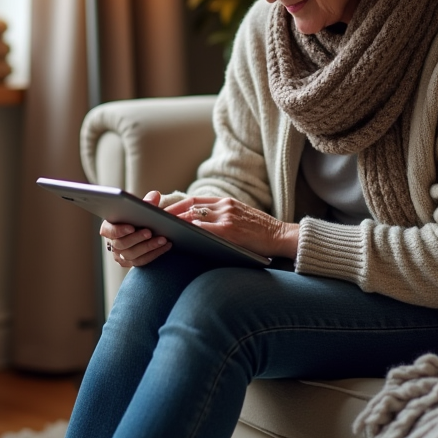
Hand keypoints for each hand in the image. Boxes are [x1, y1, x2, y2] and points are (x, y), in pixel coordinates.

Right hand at [100, 190, 172, 267]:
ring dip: (148, 247)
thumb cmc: (137, 216)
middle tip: (149, 232)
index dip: (119, 230)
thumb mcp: (140, 208)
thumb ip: (146, 202)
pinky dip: (155, 253)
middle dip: (136, 238)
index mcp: (109, 227)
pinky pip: (143, 261)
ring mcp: (121, 255)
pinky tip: (166, 246)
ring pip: (132, 255)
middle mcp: (113, 243)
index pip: (108, 230)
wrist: (144, 228)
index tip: (131, 227)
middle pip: (121, 244)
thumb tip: (155, 196)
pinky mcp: (132, 262)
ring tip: (162, 239)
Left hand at [168, 196, 298, 259]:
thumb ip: (222, 216)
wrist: (282, 235)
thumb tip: (199, 224)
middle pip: (189, 208)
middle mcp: (225, 206)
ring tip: (162, 230)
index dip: (176, 206)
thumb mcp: (241, 216)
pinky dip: (191, 231)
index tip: (162, 212)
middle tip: (155, 221)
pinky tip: (180, 236)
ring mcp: (227, 217)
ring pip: (194, 218)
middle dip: (170, 215)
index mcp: (226, 202)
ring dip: (176, 224)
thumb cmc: (261, 231)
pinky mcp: (230, 230)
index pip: (194, 201)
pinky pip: (205, 230)